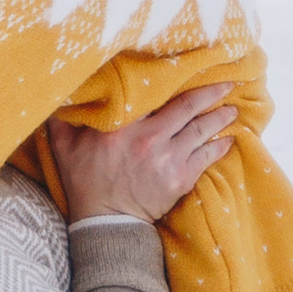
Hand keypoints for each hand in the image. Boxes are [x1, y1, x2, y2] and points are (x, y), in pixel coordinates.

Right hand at [46, 83, 236, 223]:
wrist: (105, 223)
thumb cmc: (85, 182)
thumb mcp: (65, 146)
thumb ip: (64, 117)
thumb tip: (60, 91)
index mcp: (122, 126)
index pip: (153, 93)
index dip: (172, 79)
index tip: (186, 68)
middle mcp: (149, 138)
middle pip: (187, 107)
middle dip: (209, 93)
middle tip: (226, 83)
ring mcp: (168, 159)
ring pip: (201, 129)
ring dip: (220, 117)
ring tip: (232, 108)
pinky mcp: (181, 179)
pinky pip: (207, 156)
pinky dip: (220, 146)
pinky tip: (228, 139)